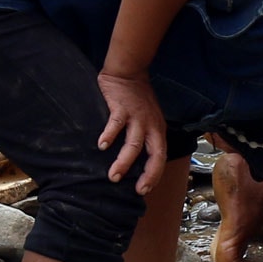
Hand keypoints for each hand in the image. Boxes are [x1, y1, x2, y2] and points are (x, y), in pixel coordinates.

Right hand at [96, 72, 169, 192]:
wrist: (128, 72)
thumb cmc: (136, 99)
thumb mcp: (148, 120)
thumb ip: (144, 137)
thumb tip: (135, 162)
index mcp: (157, 130)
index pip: (161, 157)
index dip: (155, 174)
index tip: (144, 189)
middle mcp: (150, 126)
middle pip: (154, 154)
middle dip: (147, 174)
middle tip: (136, 189)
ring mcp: (137, 117)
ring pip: (134, 144)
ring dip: (124, 162)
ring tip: (113, 176)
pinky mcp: (122, 108)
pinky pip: (116, 124)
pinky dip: (109, 135)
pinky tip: (102, 145)